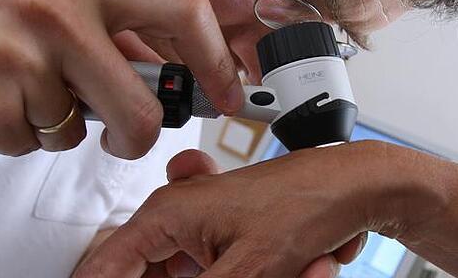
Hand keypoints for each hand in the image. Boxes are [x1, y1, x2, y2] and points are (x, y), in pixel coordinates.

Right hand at [0, 0, 242, 157]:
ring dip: (54, 123)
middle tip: (123, 133)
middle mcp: (58, 15)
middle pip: (140, 107)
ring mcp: (21, 64)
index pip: (184, 10)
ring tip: (13, 82)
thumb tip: (166, 69)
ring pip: (76, 133)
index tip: (227, 93)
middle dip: (136, 134)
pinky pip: (31, 145)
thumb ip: (110, 23)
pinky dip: (16, 132)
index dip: (217, 59)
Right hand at [74, 143, 394, 277]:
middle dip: (186, 277)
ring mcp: (202, 228)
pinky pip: (208, 270)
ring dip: (223, 276)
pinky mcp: (224, 239)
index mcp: (167, 213)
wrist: (354, 189)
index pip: (103, 267)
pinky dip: (232, 276)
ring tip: (285, 261)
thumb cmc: (308, 205)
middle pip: (143, 271)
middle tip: (235, 271)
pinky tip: (296, 261)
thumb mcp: (246, 271)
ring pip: (181, 273)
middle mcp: (178, 216)